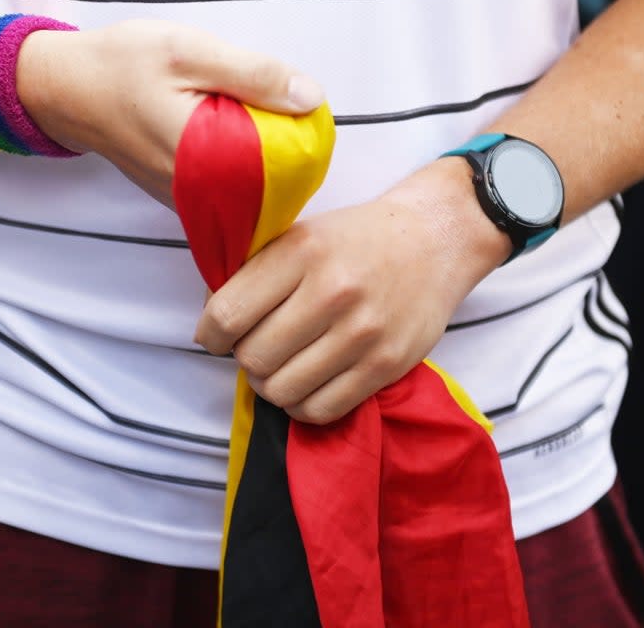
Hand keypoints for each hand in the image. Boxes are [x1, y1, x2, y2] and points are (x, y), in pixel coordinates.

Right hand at [17, 19, 323, 204]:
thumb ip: (254, 74)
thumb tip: (311, 98)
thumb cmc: (123, 64)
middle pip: (269, 187)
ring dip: (265, 162)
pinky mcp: (178, 198)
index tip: (307, 111)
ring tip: (263, 121)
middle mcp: (195, 194)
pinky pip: (226, 191)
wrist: (66, 88)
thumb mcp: (191, 51)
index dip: (304, 141)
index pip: (281, 169)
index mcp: (203, 159)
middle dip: (288, 154)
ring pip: (249, 192)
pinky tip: (238, 136)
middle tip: (287, 112)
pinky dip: (241, 167)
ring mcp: (185, 202)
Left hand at [193, 158, 509, 423]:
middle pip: (253, 357)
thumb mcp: (301, 234)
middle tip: (258, 347)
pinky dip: (302, 405)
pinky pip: (321, 409)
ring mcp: (363, 332)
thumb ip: (255, 271)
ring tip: (282, 366)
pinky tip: (306, 383)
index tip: (216, 335)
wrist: (433, 240)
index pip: (227, 314)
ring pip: (283, 390)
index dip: (210, 334)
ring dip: (272, 385)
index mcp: (302, 251)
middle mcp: (333, 291)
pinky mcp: (387, 365)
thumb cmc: (356, 239)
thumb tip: (210, 321)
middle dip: (245, 359)